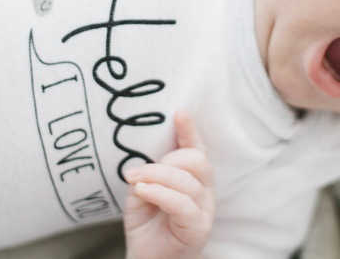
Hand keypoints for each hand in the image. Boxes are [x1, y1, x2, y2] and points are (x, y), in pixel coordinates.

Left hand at [123, 110, 214, 258]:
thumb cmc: (147, 225)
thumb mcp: (142, 193)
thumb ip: (146, 175)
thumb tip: (141, 162)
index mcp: (193, 178)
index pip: (195, 149)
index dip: (189, 130)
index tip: (179, 112)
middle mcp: (204, 191)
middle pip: (197, 160)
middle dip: (167, 159)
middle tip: (140, 171)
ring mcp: (204, 209)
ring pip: (188, 181)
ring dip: (157, 175)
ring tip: (135, 180)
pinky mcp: (198, 227)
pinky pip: (183, 203)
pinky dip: (160, 193)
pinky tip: (142, 191)